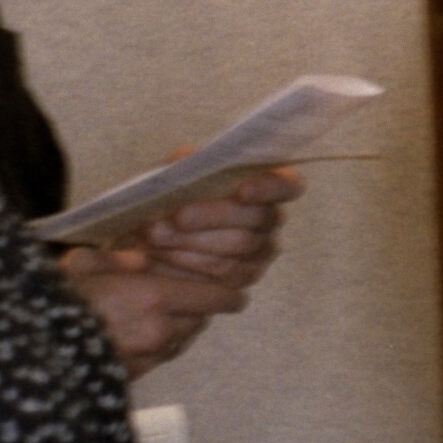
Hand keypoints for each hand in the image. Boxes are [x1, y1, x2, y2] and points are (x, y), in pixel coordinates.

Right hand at [63, 252, 247, 377]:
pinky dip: (163, 344)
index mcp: (154, 297)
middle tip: (193, 296)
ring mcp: (148, 358)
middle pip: (200, 319)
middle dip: (199, 307)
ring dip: (181, 327)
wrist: (32, 360)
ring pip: (183, 339)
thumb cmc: (54, 304)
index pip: (213, 297)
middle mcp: (160, 330)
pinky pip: (162, 357)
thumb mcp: (82, 265)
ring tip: (166, 313)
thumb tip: (139, 261)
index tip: (237, 295)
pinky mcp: (134, 376)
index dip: (228, 295)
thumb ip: (116, 259)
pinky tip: (146, 333)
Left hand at [139, 168, 300, 287]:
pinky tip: (161, 255)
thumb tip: (189, 165)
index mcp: (267, 184)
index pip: (287, 185)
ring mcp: (262, 252)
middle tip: (175, 217)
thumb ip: (188, 164)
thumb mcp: (180, 170)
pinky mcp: (242, 278)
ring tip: (156, 235)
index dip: (269, 188)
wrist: (156, 230)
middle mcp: (272, 218)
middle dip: (212, 217)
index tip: (241, 190)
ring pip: (236, 248)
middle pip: (255, 219)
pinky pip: (221, 276)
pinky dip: (187, 265)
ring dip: (191, 243)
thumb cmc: (175, 192)